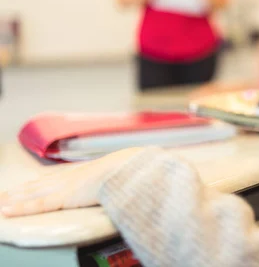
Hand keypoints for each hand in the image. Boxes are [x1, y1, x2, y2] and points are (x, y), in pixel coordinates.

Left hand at [0, 148, 143, 217]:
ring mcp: (63, 186)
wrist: (126, 168)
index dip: (37, 183)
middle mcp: (68, 177)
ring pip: (31, 194)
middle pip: (37, 185)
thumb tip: (114, 182)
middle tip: (2, 195)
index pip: (52, 179)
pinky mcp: (63, 197)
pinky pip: (37, 205)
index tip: (25, 186)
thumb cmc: (126, 170)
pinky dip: (20, 208)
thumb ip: (109, 178)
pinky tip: (6, 211)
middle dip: (18, 191)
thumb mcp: (115, 172)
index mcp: (80, 172)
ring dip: (13, 198)